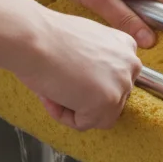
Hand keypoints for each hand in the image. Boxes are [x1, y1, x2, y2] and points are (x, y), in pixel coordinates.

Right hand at [14, 10, 141, 130]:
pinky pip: (84, 123)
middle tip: (57, 84)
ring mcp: (121, 85)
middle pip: (109, 100)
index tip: (68, 76)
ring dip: (71, 107)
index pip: (113, 80)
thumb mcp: (84, 42)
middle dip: (81, 98)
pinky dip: (64, 116)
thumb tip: (89, 86)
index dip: (87, 83)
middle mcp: (130, 64)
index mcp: (126, 45)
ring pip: (98, 115)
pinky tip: (51, 96)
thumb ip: (97, 63)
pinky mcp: (108, 103)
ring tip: (52, 89)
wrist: (32, 39)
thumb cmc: (47, 38)